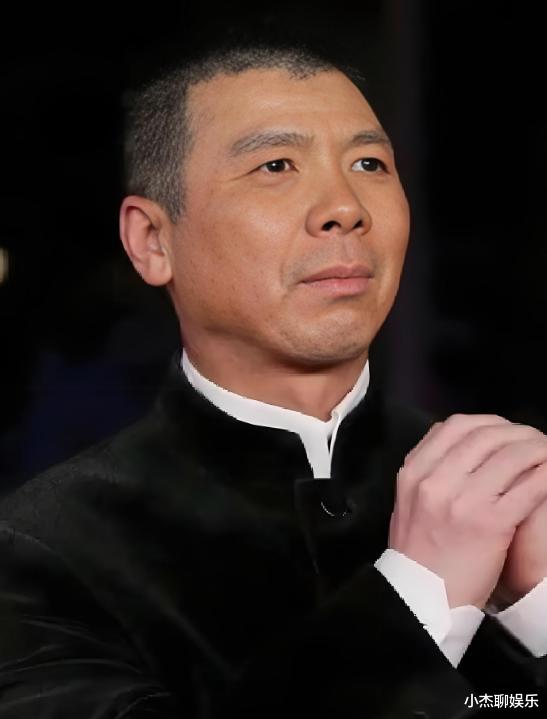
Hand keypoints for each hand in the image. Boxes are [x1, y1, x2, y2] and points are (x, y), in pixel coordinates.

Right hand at [389, 414, 546, 608]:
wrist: (422, 597)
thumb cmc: (418, 552)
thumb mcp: (406, 502)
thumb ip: (427, 471)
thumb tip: (455, 444)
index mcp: (414, 473)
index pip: (454, 427)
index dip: (486, 422)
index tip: (503, 429)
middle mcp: (436, 481)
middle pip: (485, 436)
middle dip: (516, 433)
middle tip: (533, 439)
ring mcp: (463, 501)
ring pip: (511, 456)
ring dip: (537, 449)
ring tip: (546, 453)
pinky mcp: (491, 523)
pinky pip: (530, 486)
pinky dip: (546, 474)